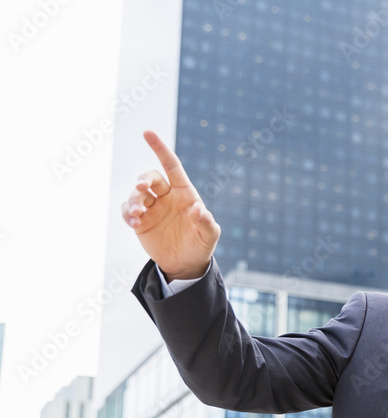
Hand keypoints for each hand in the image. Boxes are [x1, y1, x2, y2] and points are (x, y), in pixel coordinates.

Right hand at [120, 130, 220, 280]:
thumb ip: (206, 223)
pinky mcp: (140, 221)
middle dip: (143, 180)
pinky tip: (134, 223)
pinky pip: (128, 210)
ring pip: (136, 194)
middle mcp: (166, 196)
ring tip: (139, 216)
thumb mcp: (209, 236)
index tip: (147, 133)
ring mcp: (152, 208)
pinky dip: (127, 214)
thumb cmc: (200, 245)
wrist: (185, 264)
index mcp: (184, 193)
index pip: (171, 165)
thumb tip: (199, 210)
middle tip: (142, 188)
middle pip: (150, 178)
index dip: (160, 148)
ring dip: (134, 202)